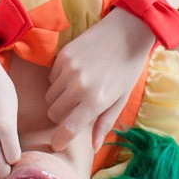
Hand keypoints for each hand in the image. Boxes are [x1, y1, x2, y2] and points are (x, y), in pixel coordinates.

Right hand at [45, 11, 153, 151]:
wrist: (127, 32)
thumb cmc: (127, 68)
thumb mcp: (121, 98)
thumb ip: (105, 123)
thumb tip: (93, 146)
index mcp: (96, 101)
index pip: (68, 129)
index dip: (60, 140)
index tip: (56, 144)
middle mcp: (79, 86)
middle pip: (54, 113)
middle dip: (61, 115)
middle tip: (74, 109)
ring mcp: (69, 69)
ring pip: (50, 96)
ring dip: (59, 98)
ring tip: (77, 89)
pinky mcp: (63, 55)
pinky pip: (51, 77)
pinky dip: (59, 81)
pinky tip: (75, 74)